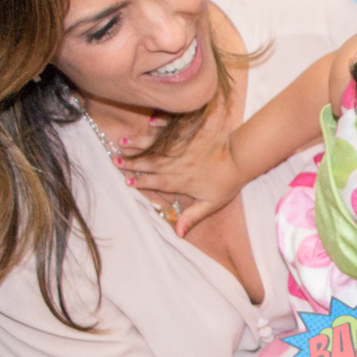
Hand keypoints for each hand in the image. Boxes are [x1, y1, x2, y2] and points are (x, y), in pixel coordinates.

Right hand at [116, 115, 244, 235]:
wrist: (241, 157)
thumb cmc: (227, 183)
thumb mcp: (211, 204)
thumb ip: (193, 217)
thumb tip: (178, 234)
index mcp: (182, 181)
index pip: (157, 182)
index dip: (141, 182)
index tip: (126, 181)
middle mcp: (179, 163)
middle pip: (151, 163)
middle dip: (132, 162)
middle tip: (114, 159)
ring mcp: (184, 147)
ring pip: (156, 145)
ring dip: (139, 143)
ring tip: (122, 141)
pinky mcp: (191, 133)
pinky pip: (172, 129)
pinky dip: (161, 125)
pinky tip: (149, 123)